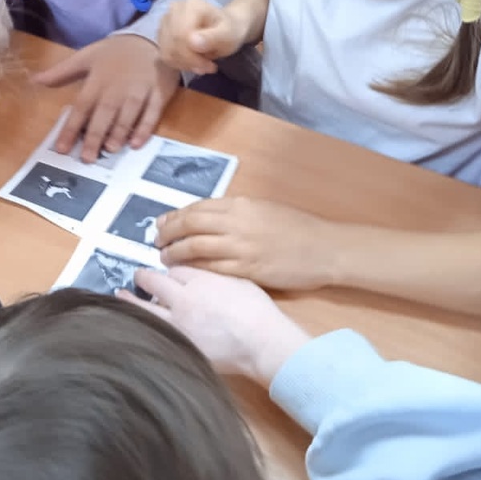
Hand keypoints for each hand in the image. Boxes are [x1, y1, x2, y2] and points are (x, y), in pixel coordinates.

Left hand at [35, 35, 180, 162]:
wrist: (149, 38)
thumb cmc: (115, 52)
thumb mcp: (86, 56)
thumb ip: (61, 72)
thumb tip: (34, 80)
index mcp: (98, 79)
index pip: (82, 106)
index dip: (71, 128)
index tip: (61, 148)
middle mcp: (118, 86)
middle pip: (105, 112)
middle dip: (95, 135)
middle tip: (87, 157)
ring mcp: (140, 89)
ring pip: (129, 113)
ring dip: (120, 132)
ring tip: (110, 149)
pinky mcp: (159, 92)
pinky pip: (152, 112)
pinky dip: (145, 127)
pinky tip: (137, 143)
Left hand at [120, 266, 309, 384]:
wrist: (261, 342)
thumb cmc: (257, 311)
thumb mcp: (238, 281)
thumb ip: (215, 277)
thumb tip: (201, 278)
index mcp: (200, 280)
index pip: (175, 270)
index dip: (171, 271)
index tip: (169, 274)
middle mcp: (183, 299)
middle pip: (154, 283)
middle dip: (144, 278)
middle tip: (137, 276)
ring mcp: (178, 325)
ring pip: (146, 310)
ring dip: (131, 302)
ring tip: (120, 296)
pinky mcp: (179, 346)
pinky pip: (155, 334)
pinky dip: (145, 328)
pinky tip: (137, 327)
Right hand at [157, 0, 247, 75]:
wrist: (225, 27)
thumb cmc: (229, 30)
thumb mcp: (228, 34)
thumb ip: (213, 37)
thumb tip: (192, 42)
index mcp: (191, 6)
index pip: (181, 35)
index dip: (192, 56)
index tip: (210, 67)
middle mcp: (174, 10)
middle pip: (172, 44)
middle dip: (190, 62)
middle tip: (207, 67)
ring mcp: (166, 21)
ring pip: (167, 51)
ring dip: (184, 64)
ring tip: (202, 64)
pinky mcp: (162, 33)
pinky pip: (165, 54)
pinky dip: (179, 63)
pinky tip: (192, 62)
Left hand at [157, 197, 338, 290]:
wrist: (325, 248)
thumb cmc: (298, 227)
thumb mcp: (264, 208)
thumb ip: (236, 212)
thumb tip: (206, 219)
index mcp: (241, 204)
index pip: (197, 208)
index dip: (175, 217)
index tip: (161, 223)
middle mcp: (237, 223)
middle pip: (190, 226)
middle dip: (168, 234)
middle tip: (155, 242)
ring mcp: (241, 247)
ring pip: (196, 249)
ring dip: (175, 254)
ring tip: (165, 260)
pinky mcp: (247, 270)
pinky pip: (212, 270)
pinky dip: (194, 271)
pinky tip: (185, 275)